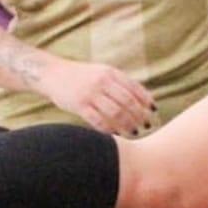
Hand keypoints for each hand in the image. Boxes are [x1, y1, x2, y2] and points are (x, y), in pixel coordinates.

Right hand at [42, 59, 156, 136]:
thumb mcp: (102, 73)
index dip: (146, 100)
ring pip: (115, 112)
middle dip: (139, 115)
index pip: (134, 88)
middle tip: (146, 125)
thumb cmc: (82, 76)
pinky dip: (108, 129)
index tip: (154, 111)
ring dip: (127, 124)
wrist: (53, 74)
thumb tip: (144, 99)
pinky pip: (97, 120)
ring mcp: (90, 93)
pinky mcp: (79, 104)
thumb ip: (120, 83)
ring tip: (134, 132)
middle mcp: (102, 82)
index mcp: (111, 73)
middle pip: (127, 102)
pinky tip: (115, 134)